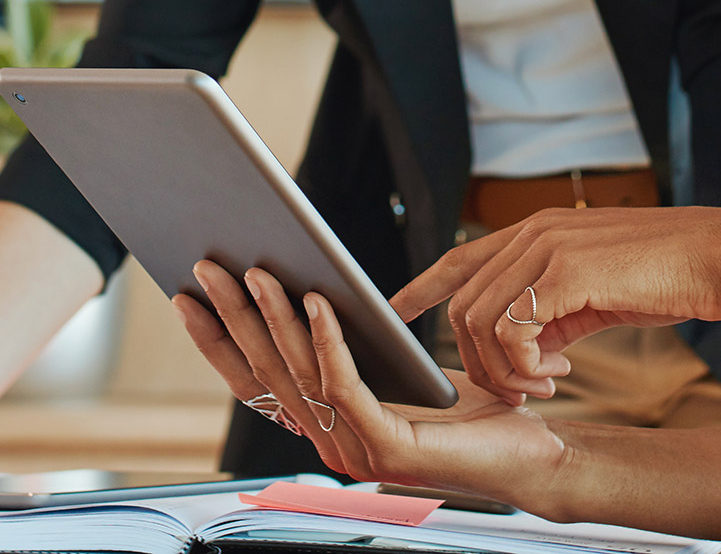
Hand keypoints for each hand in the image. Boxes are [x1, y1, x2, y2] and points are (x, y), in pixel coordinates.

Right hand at [173, 262, 568, 504]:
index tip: (187, 296)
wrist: (533, 453)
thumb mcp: (400, 370)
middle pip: (266, 373)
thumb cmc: (474, 410)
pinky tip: (318, 301)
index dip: (217, 341)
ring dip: (273, 318)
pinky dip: (327, 340)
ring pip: (300, 375)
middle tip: (207, 266)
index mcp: (328, 427)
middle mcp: (331, 444)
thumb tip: (311, 289)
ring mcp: (356, 451)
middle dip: (232, 316)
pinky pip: (345, 384)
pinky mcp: (389, 448)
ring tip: (258, 271)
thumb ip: (356, 347)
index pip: (256, 383)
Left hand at [387, 206, 720, 405]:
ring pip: (480, 321)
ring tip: (543, 385)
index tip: (395, 311)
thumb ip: (553, 309)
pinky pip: (513, 330)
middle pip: (463, 303)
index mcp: (539, 230)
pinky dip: (523, 365)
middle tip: (522, 388)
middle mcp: (534, 231)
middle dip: (478, 359)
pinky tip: (558, 374)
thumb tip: (526, 348)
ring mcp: (547, 248)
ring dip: (503, 369)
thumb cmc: (666, 275)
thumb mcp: (595, 290)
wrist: (719, 258)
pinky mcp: (566, 272)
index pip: (461, 256)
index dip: (423, 286)